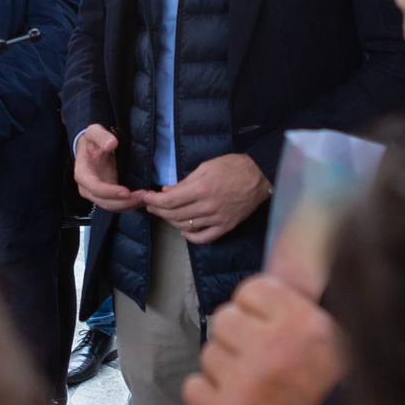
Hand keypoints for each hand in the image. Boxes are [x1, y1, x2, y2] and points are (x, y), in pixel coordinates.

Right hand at [74, 124, 146, 211]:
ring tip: (146, 198)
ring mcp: (97, 194)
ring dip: (129, 205)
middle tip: (143, 196)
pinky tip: (143, 199)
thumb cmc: (91, 140)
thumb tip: (112, 144)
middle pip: (105, 202)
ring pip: (112, 207)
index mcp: (83, 174)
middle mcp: (87, 188)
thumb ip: (101, 136)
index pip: (95, 188)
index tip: (126, 192)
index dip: (110, 192)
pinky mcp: (107, 195)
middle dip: (124, 202)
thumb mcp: (94, 132)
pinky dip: (130, 204)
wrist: (90, 146)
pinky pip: (118, 204)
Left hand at [145, 153, 270, 244]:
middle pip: (173, 215)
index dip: (153, 200)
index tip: (144, 197)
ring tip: (165, 214)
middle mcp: (207, 207)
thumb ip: (185, 181)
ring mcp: (217, 219)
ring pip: (185, 226)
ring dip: (170, 221)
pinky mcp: (225, 227)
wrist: (260, 176)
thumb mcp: (205, 167)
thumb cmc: (233, 166)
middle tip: (150, 205)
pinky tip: (184, 229)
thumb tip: (166, 191)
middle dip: (158, 210)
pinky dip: (190, 236)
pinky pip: (203, 238)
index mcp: (201, 189)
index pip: (169, 200)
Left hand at [181, 273, 345, 404]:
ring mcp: (247, 383)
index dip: (257, 307)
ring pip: (209, 354)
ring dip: (226, 367)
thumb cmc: (345, 399)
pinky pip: (193, 389)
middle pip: (224, 319)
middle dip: (239, 337)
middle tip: (260, 358)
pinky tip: (231, 402)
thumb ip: (304, 309)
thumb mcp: (342, 339)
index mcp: (304, 323)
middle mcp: (272, 347)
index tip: (267, 324)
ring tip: (252, 385)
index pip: (252, 289)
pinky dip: (208, 395)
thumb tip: (276, 275)